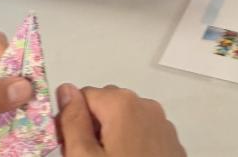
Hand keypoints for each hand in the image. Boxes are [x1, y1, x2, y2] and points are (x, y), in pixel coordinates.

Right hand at [58, 83, 185, 155]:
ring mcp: (162, 125)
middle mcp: (146, 106)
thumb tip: (66, 90)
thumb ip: (73, 121)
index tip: (70, 147)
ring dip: (111, 138)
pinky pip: (143, 134)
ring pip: (125, 121)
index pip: (84, 96)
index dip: (72, 121)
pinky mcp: (171, 143)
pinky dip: (131, 146)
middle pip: (106, 106)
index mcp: (123, 103)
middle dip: (92, 128)